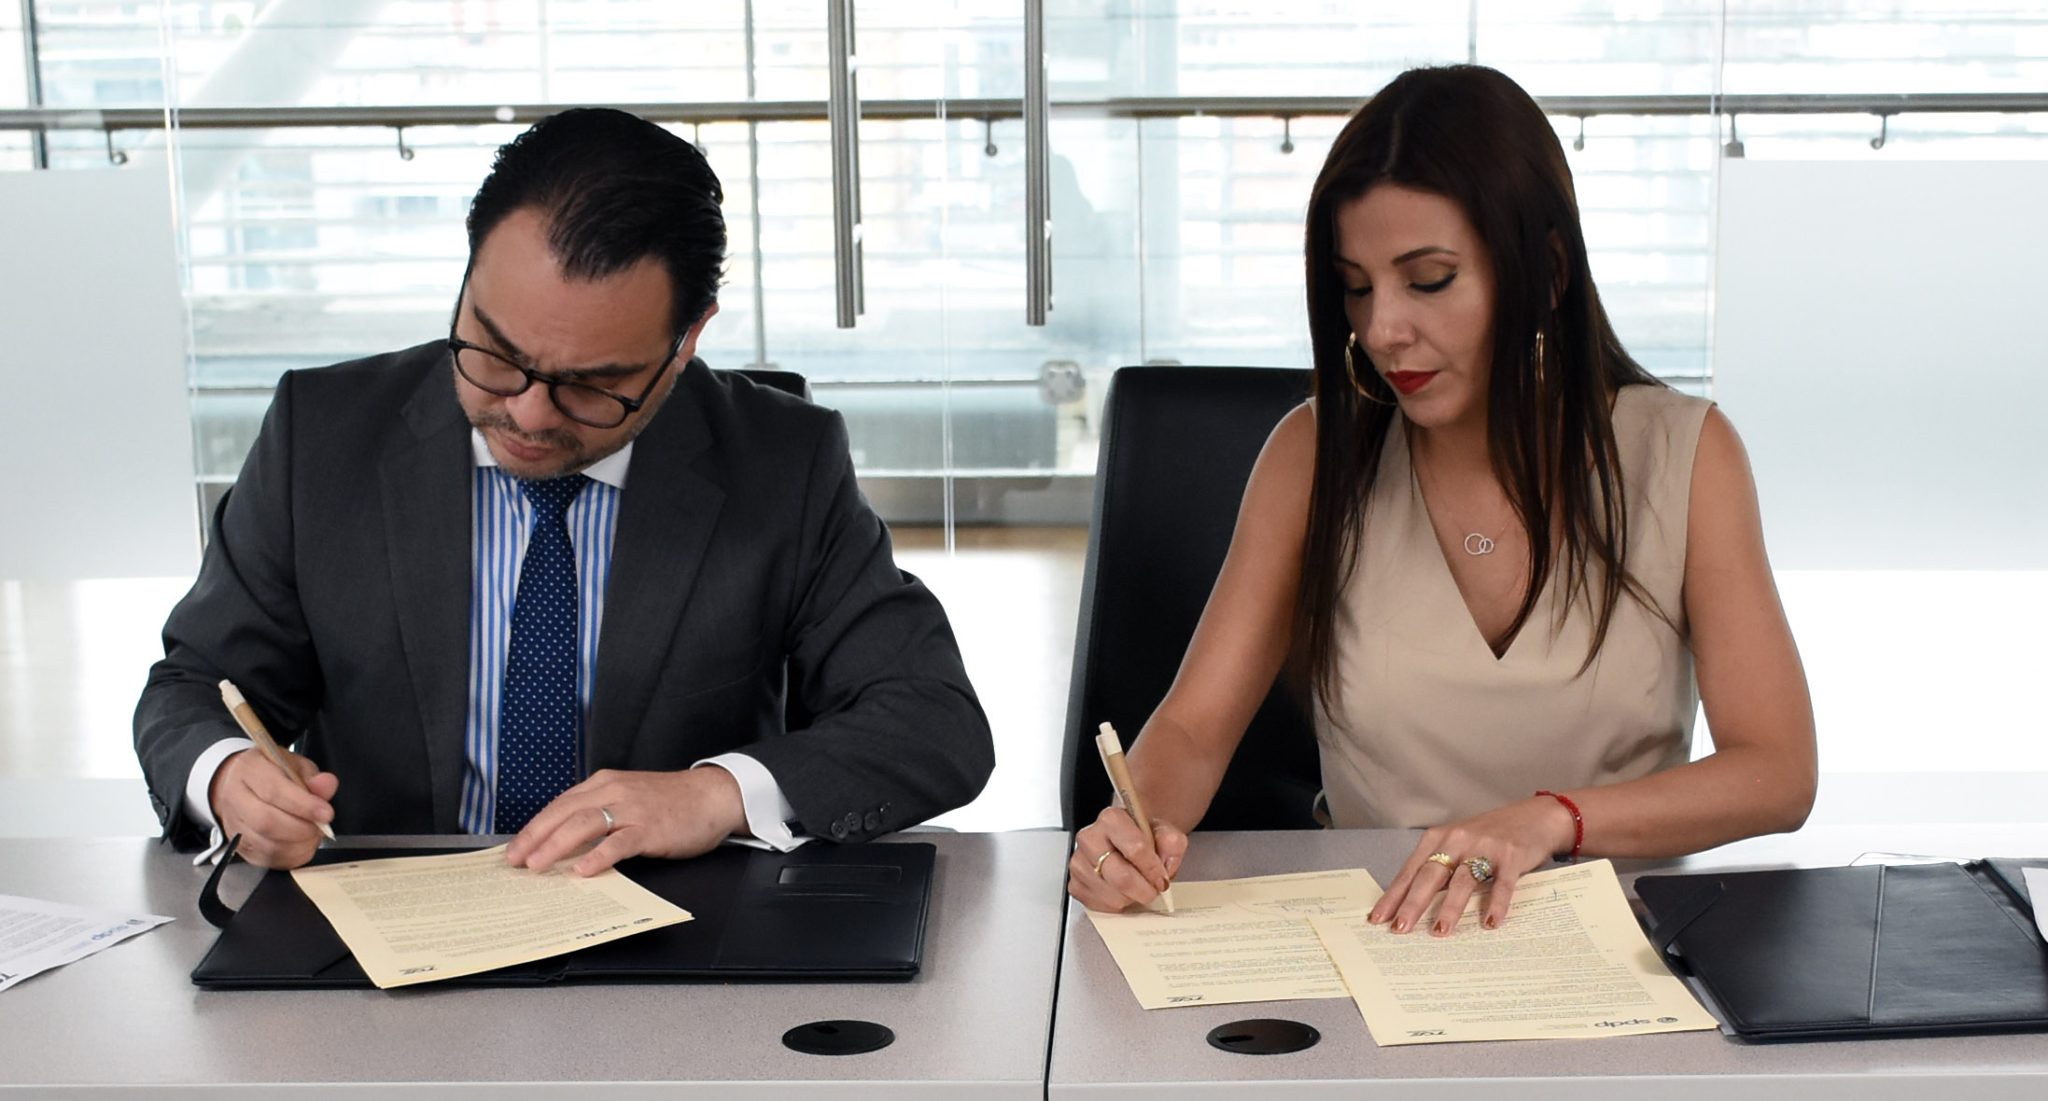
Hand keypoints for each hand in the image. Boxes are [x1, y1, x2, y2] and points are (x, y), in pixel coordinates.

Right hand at [208, 747, 337, 868]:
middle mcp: (235, 798)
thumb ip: (312, 777)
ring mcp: (233, 825)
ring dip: (298, 845)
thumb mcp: (295, 765)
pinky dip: (290, 857)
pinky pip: (266, 859)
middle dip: (302, 829)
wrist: (236, 784)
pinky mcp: (238, 846)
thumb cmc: (270, 772)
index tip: (326, 813)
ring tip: (313, 835)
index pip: (274, 791)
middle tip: (320, 827)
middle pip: (267, 822)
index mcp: (250, 770)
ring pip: (266, 845)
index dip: (304, 806)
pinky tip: (301, 846)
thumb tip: (326, 785)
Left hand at [505, 766, 747, 875]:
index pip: (559, 805)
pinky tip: (583, 870)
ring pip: (584, 824)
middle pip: (564, 813)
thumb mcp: (628, 797)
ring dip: (556, 846)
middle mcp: (613, 791)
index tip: (514, 850)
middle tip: (514, 861)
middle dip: (534, 838)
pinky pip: (618, 843)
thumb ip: (600, 812)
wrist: (712, 795)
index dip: (534, 828)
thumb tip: (565, 843)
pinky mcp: (650, 828)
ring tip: (537, 865)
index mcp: (604, 783)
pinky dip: (598, 856)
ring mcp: (632, 809)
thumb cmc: (670, 801)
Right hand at [1067, 805, 1186, 911]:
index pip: (1136, 848)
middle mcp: (1089, 838)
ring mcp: (1079, 863)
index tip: (1162, 878)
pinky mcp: (1076, 885)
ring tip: (1136, 886)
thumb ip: (1172, 843)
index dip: (1153, 869)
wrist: (1127, 843)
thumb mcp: (1164, 833)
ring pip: (1113, 895)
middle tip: (1152, 889)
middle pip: (1121, 877)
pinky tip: (1121, 891)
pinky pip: (1102, 906)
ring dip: (1131, 897)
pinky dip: (1118, 904)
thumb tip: (1166, 864)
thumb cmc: (1143, 838)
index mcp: (1112, 819)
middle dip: (1144, 890)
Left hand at [1369, 797, 1574, 935]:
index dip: (1394, 896)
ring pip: (1463, 880)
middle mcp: (1458, 840)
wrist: (1534, 817)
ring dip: (1450, 907)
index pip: (1410, 871)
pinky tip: (1490, 923)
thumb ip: (1438, 867)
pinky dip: (1496, 904)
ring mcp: (1485, 847)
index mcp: (1438, 839)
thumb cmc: (1489, 836)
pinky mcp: (1512, 856)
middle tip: (1400, 928)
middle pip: (1430, 875)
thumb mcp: (1457, 845)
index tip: (1378, 919)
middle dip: (1413, 904)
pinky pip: (1502, 884)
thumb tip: (1411, 904)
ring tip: (1440, 931)